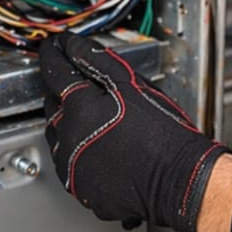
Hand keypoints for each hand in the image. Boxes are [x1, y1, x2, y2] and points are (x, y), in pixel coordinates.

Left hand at [40, 32, 227, 231]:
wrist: (179, 181)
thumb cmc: (164, 134)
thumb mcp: (134, 85)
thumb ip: (97, 61)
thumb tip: (73, 45)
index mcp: (80, 107)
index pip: (55, 71)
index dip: (53, 55)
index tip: (52, 47)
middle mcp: (68, 137)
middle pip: (53, 104)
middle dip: (64, 92)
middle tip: (87, 88)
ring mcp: (71, 164)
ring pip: (58, 134)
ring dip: (70, 123)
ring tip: (99, 121)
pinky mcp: (78, 187)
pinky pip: (68, 161)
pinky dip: (77, 149)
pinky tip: (100, 146)